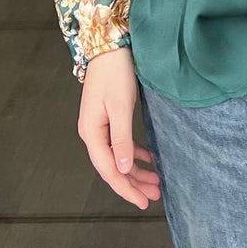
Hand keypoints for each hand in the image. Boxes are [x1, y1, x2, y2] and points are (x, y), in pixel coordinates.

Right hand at [80, 47, 161, 210]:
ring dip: (135, 170)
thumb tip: (123, 169)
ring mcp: (99, 126)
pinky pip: (120, 144)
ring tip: (155, 182)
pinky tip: (148, 159)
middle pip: (112, 167)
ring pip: (118, 157)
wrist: (109, 45)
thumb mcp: (120, 107)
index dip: (125, 188)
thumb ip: (122, 139)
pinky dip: (134, 153)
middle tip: (154, 196)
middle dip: (133, 183)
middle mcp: (92, 133)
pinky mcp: (107, 118)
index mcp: (91, 133)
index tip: (142, 202)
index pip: (108, 170)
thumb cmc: (115, 73)